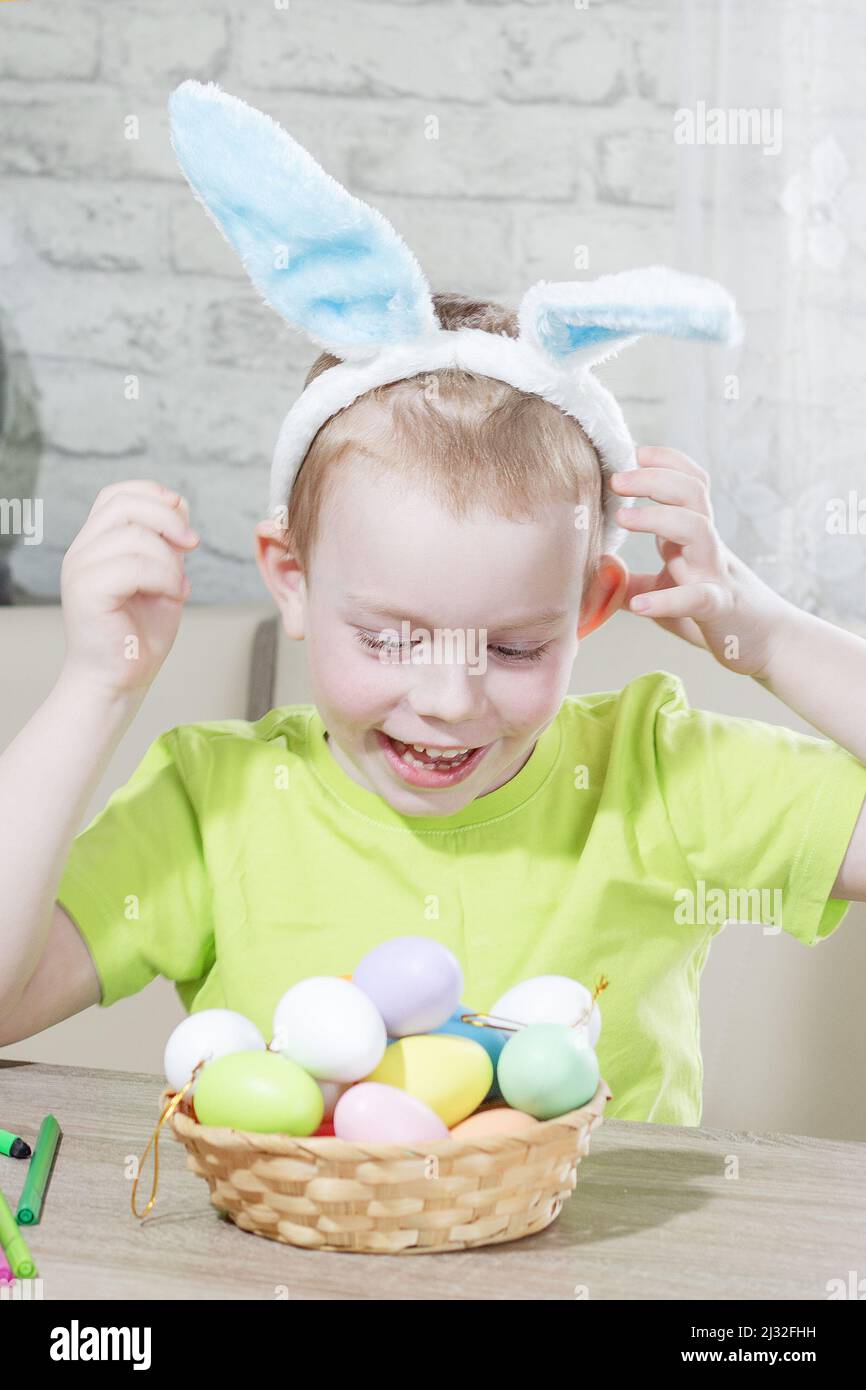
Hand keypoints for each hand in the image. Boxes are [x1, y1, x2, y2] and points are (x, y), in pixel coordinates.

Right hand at [60, 480, 199, 697]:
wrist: (120, 679)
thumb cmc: (139, 633)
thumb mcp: (162, 575)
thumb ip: (167, 542)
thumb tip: (179, 503)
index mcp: (96, 543)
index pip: (117, 495)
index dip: (153, 494)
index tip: (184, 516)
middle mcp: (82, 551)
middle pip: (124, 504)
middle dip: (167, 518)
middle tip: (191, 544)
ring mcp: (80, 570)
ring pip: (134, 537)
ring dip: (170, 560)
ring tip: (178, 586)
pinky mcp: (86, 591)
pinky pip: (133, 566)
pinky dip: (164, 577)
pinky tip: (173, 594)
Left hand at [610, 446, 790, 677]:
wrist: (766, 642)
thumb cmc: (713, 609)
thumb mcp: (667, 590)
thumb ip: (631, 581)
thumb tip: (595, 571)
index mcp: (693, 536)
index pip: (689, 483)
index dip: (666, 462)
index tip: (635, 452)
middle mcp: (706, 546)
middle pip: (692, 494)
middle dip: (655, 478)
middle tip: (618, 478)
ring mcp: (714, 573)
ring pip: (697, 529)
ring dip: (659, 517)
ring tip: (623, 517)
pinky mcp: (719, 608)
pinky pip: (697, 597)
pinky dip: (668, 599)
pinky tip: (640, 605)